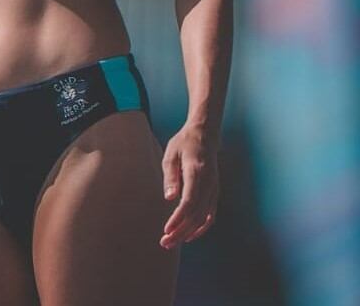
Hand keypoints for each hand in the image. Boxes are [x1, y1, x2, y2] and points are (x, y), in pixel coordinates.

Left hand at [159, 124, 218, 248]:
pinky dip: (200, 228)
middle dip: (180, 231)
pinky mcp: (214, 193)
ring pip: (203, 218)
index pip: (189, 201)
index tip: (166, 229)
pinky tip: (189, 236)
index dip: (179, 218)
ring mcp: (214, 190)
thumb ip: (170, 176)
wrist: (205, 136)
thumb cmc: (184, 143)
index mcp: (197, 172)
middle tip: (164, 243)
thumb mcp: (171, 154)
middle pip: (196, 214)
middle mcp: (209, 184)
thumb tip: (169, 198)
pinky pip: (210, 216)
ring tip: (171, 242)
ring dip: (188, 233)